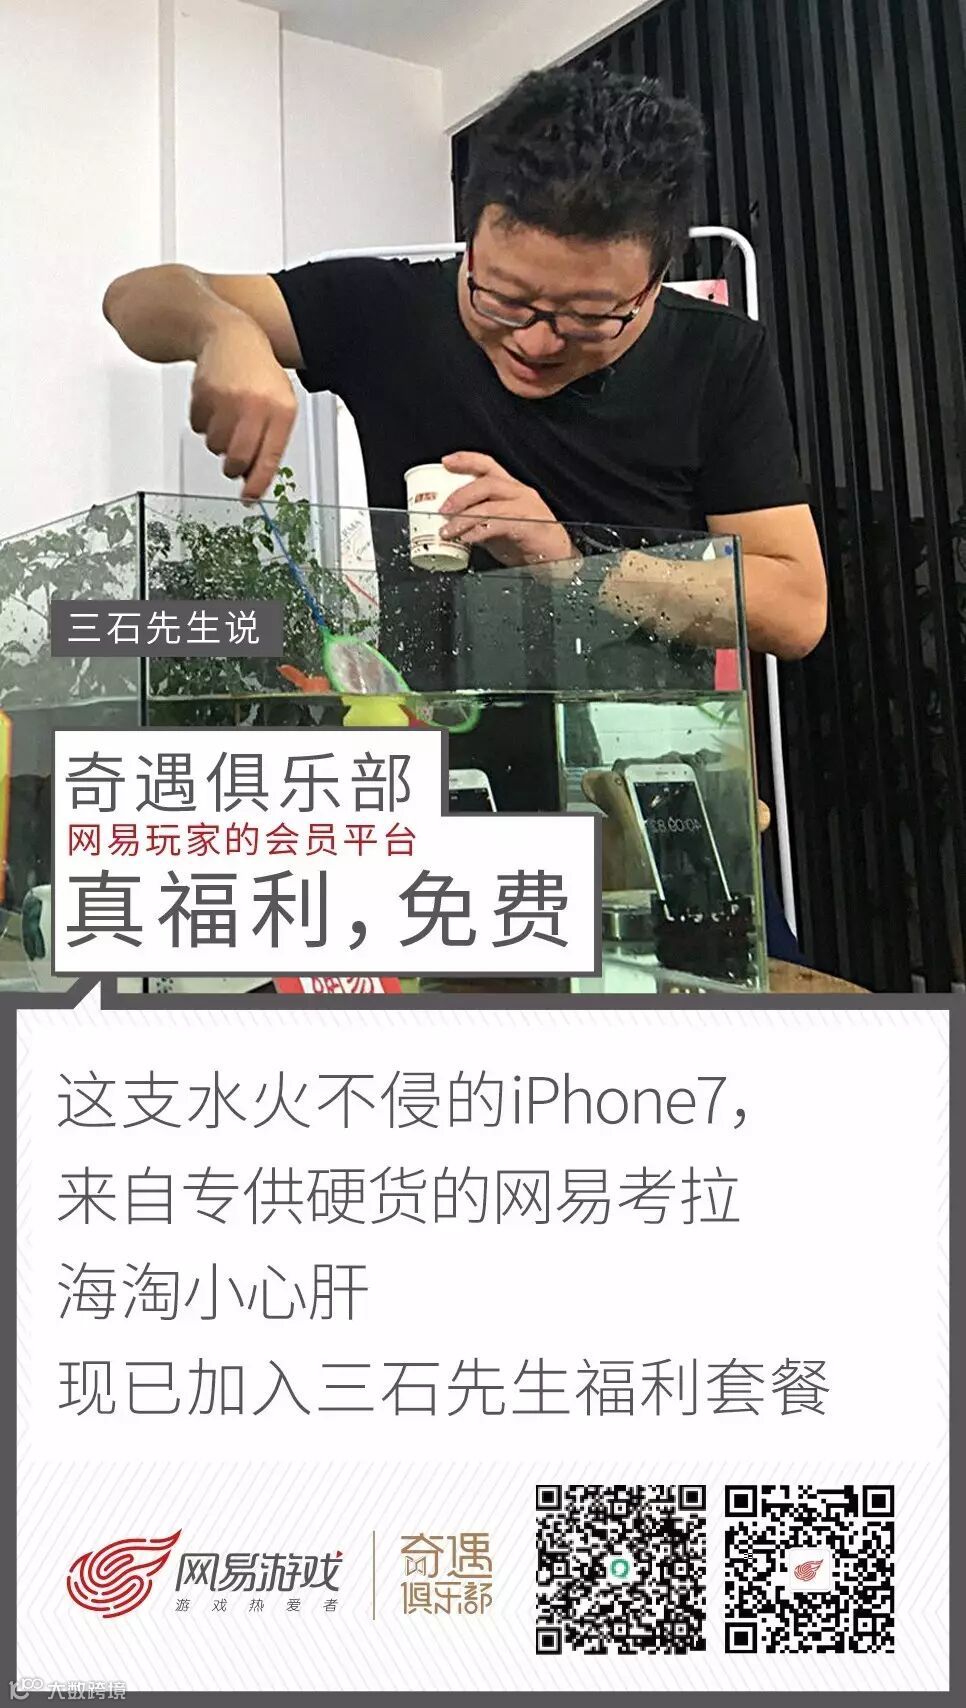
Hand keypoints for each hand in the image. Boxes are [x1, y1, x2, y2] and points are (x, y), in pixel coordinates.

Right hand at [190, 317, 296, 499]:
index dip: (257, 484)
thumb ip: (270, 441)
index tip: (249, 498)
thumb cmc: (260, 374)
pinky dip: (204, 422)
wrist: (232, 336)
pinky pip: (198, 427)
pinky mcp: (204, 393)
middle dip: (232, 467)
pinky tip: (215, 403)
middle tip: (233, 461)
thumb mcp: (279, 404)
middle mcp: (255, 404)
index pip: (268, 458)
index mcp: (281, 410)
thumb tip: (253, 479)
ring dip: (218, 440)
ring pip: (215, 445)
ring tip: (228, 417)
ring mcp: (228, 398)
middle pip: (237, 458)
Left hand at [438, 452, 577, 569]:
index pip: (488, 465)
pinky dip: (479, 531)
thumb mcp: (498, 527)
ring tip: (448, 530)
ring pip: (490, 504)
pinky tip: (467, 539)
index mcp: (512, 489)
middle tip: (443, 509)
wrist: (557, 559)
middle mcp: (519, 493)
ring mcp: (526, 508)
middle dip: (460, 495)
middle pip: (486, 482)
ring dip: (464, 517)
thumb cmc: (529, 542)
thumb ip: (478, 521)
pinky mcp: (528, 525)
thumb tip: (452, 524)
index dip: (466, 460)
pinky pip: (498, 524)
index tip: (445, 462)